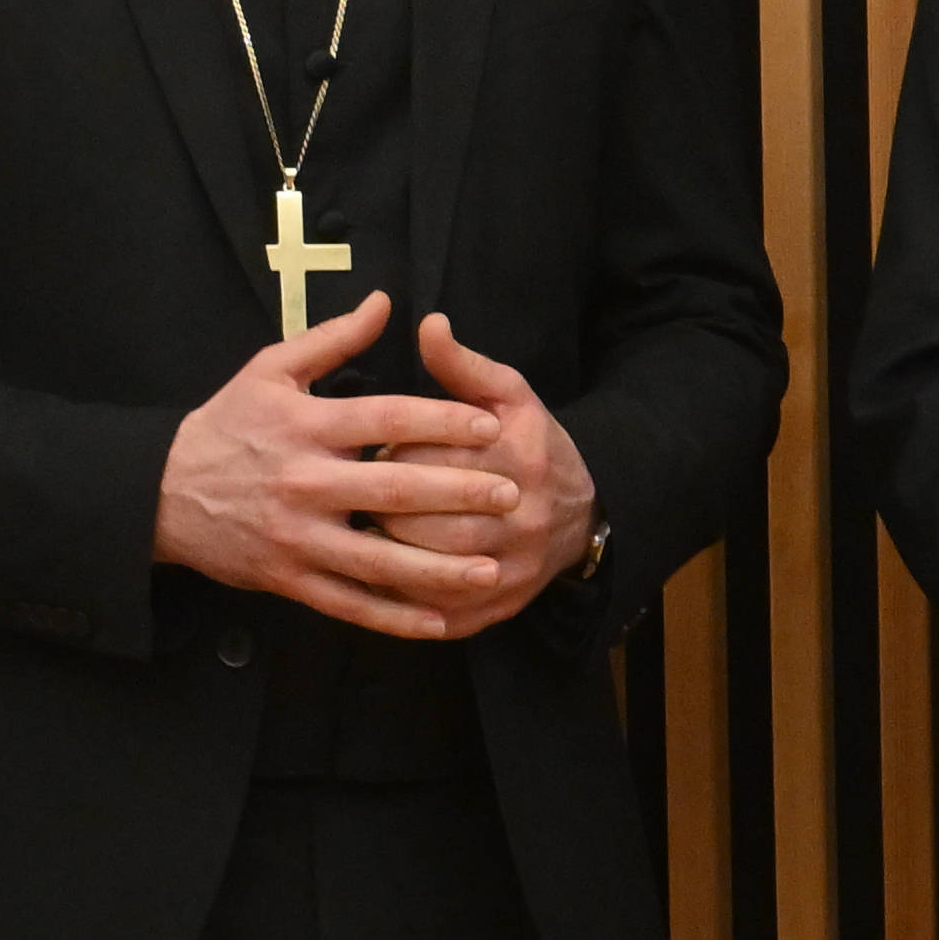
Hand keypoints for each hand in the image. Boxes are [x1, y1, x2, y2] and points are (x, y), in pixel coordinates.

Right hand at [152, 290, 522, 638]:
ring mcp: (297, 536)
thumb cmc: (225, 426)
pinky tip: (437, 622)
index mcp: (306, 425)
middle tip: (510, 495)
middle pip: (393, 487)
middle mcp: (304, 481)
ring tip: (490, 569)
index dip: (442, 420)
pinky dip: (393, 618)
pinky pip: (349, 602)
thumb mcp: (268, 370)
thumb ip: (332, 338)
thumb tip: (386, 301)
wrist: (160, 492)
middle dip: (458, 492)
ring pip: (378, 558)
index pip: (386, 417)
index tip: (492, 425)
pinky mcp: (288, 578)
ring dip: (438, 568)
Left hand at [356, 313, 606, 636]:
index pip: (430, 458)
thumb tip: (427, 325)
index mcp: (518, 456)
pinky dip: (404, 603)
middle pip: (422, 520)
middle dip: (380, 508)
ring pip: (428, 570)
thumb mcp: (509, 395)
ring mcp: (512, 570)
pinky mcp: (501, 608)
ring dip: (385, 556)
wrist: (585, 513)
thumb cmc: (532, 445)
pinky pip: (441, 614)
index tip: (369, 450)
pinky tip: (378, 580)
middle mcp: (520, 518)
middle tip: (354, 496)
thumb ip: (463, 364)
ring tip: (359, 534)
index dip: (389, 455)